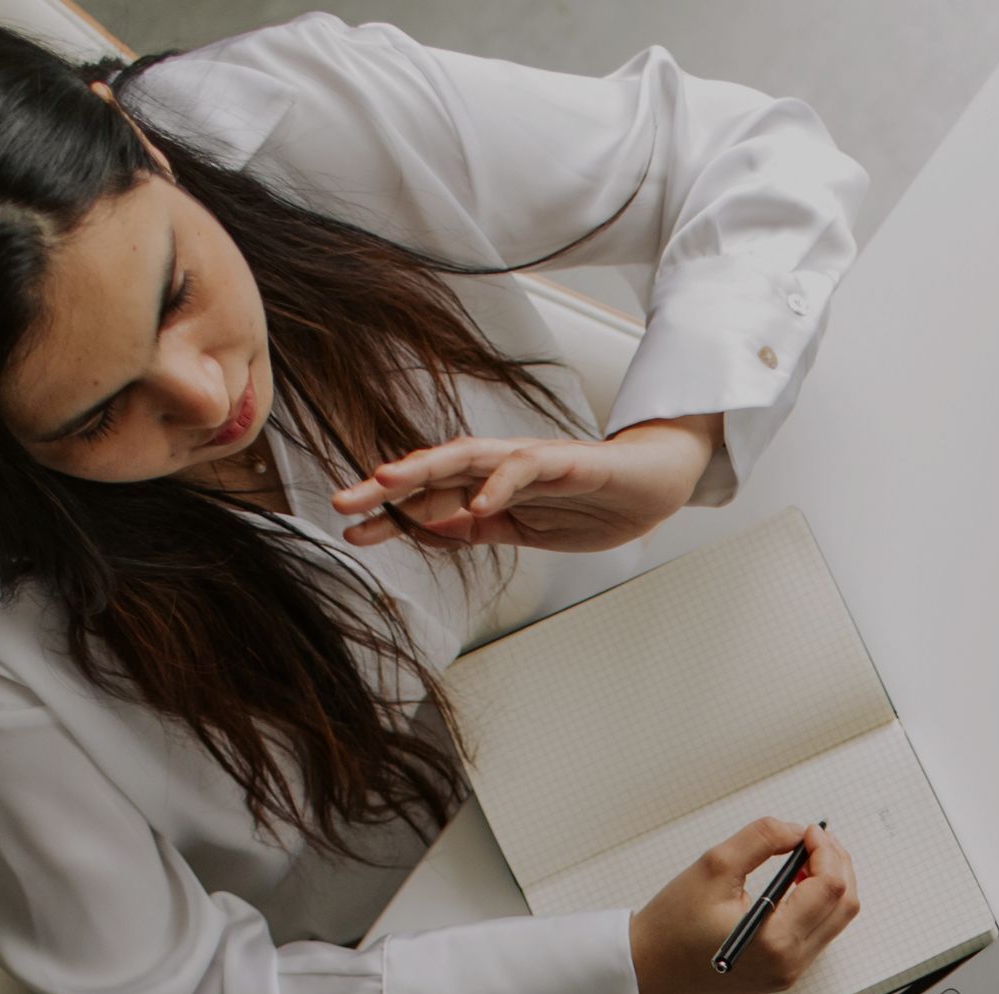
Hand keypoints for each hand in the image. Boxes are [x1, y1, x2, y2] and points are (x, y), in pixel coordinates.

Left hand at [328, 415, 717, 551]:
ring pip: (466, 457)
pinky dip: (498, 482)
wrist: (655, 486)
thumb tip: (431, 531)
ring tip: (387, 482)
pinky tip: (476, 501)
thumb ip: (481, 528)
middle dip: (386, 486)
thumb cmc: (594, 505)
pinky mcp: (566, 461)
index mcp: (489, 488)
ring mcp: (531, 461)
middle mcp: (501, 467)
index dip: (388, 514)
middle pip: (433, 471)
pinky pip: (525, 467)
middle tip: (342, 501)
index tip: (350, 531)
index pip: (430, 499)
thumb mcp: (526, 530)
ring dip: (424, 469)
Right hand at [633, 818, 859, 993]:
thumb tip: (796, 830)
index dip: (826, 851)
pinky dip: (817, 903)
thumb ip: (762, 839)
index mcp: (775, 940)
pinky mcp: (784, 972)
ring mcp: (789, 971)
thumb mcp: (715, 865)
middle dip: (837, 864)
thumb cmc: (672, 925)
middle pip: (844, 906)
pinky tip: (797, 883)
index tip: (809, 831)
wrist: (649, 968)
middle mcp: (790, 962)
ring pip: (836, 920)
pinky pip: (819, 932)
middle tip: (815, 839)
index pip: (829, 888)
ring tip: (805, 858)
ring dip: (830, 883)